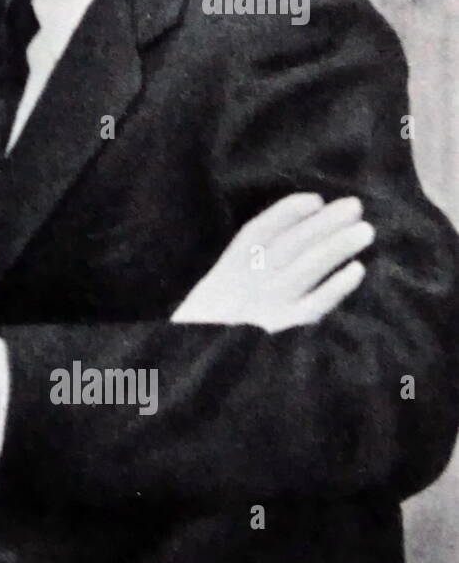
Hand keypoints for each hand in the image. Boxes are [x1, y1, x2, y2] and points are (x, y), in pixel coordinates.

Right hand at [172, 193, 372, 329]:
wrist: (197, 362)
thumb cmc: (212, 321)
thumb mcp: (214, 289)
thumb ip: (243, 266)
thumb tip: (292, 232)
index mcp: (227, 268)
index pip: (258, 232)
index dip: (288, 212)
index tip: (315, 200)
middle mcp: (248, 281)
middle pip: (290, 244)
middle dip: (323, 223)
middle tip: (355, 206)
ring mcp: (267, 304)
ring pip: (306, 268)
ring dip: (337, 246)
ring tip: (365, 231)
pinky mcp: (282, 329)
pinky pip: (313, 305)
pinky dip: (336, 287)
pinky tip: (357, 271)